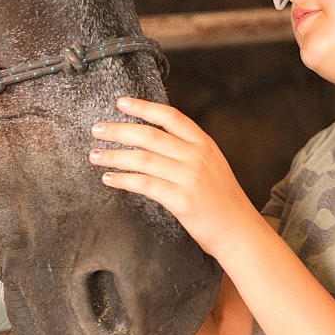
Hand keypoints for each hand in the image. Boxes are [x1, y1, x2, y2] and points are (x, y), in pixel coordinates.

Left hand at [89, 97, 261, 256]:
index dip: (143, 107)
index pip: (170, 117)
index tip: (121, 102)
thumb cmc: (222, 200)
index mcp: (204, 144)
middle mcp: (197, 156)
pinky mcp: (182, 200)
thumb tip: (154, 139)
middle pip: (149, 135)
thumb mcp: (212, 165)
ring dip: (114, 155)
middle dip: (119, 130)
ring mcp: (190, 177)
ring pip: (142, 158)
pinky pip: (144, 184)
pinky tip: (108, 178)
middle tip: (97, 129)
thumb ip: (188, 150)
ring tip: (95, 155)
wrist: (239, 232)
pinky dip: (122, 179)